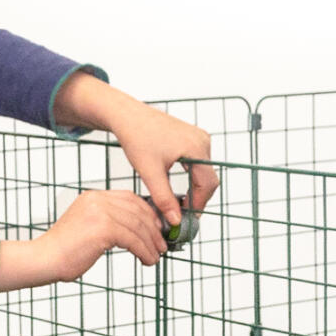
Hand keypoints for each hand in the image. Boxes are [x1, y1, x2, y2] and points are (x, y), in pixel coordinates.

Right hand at [0, 189, 165, 290]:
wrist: (45, 259)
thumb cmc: (65, 249)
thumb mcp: (88, 227)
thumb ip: (109, 222)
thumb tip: (137, 230)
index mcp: (93, 197)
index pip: (130, 198)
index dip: (148, 213)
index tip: (158, 228)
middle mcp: (97, 200)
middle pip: (137, 211)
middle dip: (154, 229)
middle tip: (162, 245)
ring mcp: (100, 212)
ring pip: (139, 226)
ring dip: (151, 243)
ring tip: (156, 256)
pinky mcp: (103, 228)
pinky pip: (134, 239)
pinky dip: (145, 251)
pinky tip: (147, 260)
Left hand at [52, 72, 218, 223]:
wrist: (126, 115)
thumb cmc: (136, 137)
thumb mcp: (150, 172)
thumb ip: (164, 198)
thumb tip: (175, 220)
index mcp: (196, 148)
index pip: (207, 185)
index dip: (199, 205)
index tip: (186, 219)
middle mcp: (202, 140)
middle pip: (208, 179)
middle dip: (197, 198)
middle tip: (182, 214)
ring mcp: (199, 136)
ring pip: (203, 171)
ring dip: (194, 188)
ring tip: (178, 203)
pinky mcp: (192, 136)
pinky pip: (198, 162)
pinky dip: (191, 176)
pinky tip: (178, 186)